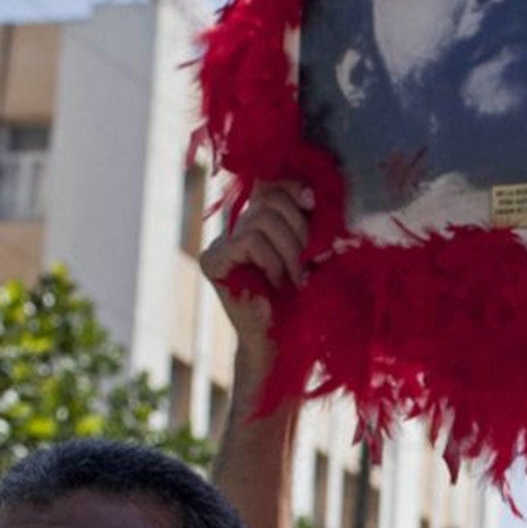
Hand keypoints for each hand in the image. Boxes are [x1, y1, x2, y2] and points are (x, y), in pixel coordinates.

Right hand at [197, 182, 316, 351]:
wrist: (285, 342)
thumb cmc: (304, 300)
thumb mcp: (314, 254)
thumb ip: (308, 224)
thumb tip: (309, 192)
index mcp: (262, 222)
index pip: (271, 185)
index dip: (292, 187)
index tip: (312, 203)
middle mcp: (238, 227)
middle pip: (270, 198)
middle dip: (300, 228)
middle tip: (311, 263)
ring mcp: (222, 242)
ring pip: (262, 219)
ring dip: (290, 250)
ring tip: (297, 279)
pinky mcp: (213, 259)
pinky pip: (250, 241)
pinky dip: (272, 260)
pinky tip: (277, 282)